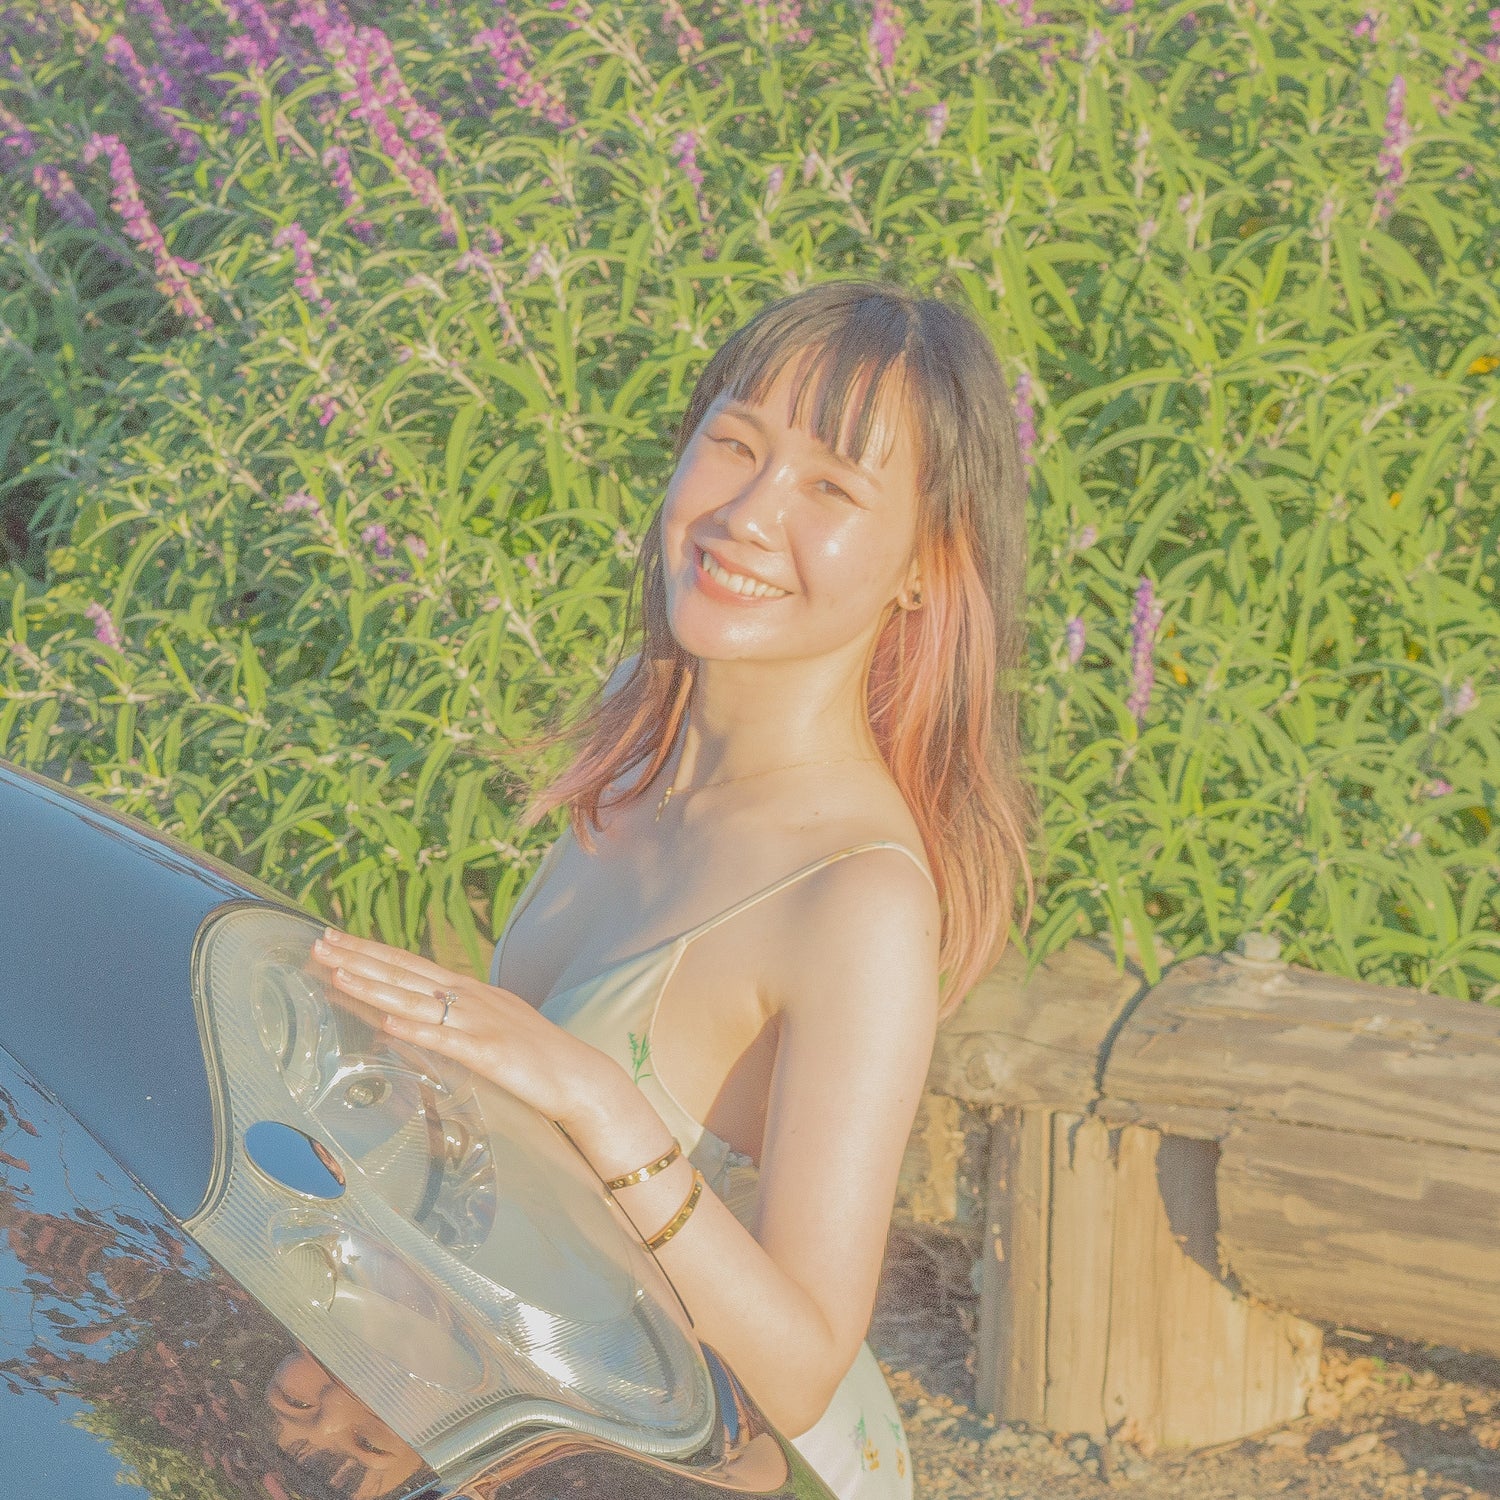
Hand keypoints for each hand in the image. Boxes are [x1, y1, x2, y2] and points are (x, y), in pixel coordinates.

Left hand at [306, 927, 615, 1134]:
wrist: (580, 1076)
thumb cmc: (535, 1055)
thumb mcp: (490, 1024)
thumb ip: (454, 1017)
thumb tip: (413, 1016)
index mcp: (468, 990)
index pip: (408, 964)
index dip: (369, 950)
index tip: (333, 938)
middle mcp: (469, 997)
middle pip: (405, 973)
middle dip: (359, 958)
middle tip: (319, 944)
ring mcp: (478, 1022)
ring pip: (415, 1001)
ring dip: (374, 987)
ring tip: (338, 974)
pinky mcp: (488, 1053)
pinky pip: (444, 1040)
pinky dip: (414, 1029)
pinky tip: (387, 1023)